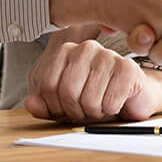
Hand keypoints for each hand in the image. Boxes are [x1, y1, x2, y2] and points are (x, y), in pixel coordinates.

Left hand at [24, 38, 161, 121]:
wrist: (130, 97)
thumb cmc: (95, 98)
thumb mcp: (63, 104)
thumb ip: (44, 104)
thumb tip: (31, 104)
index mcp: (66, 52)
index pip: (47, 84)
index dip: (54, 106)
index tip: (65, 109)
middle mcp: (86, 48)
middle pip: (67, 91)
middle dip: (75, 111)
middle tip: (85, 110)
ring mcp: (107, 55)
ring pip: (89, 99)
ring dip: (94, 112)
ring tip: (100, 106)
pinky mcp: (127, 68)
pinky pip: (110, 102)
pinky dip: (111, 110)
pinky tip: (115, 103)